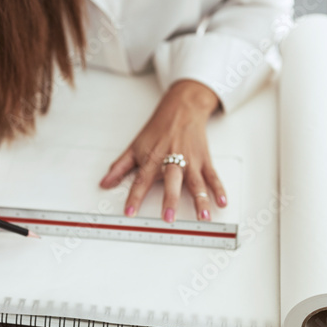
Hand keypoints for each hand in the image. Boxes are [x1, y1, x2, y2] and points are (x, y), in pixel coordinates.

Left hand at [98, 80, 227, 222]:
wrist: (182, 108)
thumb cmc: (158, 128)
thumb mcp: (135, 146)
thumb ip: (120, 168)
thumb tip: (104, 183)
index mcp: (153, 159)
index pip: (141, 181)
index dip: (134, 197)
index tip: (130, 213)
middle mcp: (172, 160)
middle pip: (172, 182)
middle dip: (171, 199)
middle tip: (169, 217)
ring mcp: (191, 161)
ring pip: (196, 182)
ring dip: (200, 200)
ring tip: (203, 216)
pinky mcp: (204, 160)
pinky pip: (213, 177)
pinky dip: (218, 190)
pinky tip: (221, 202)